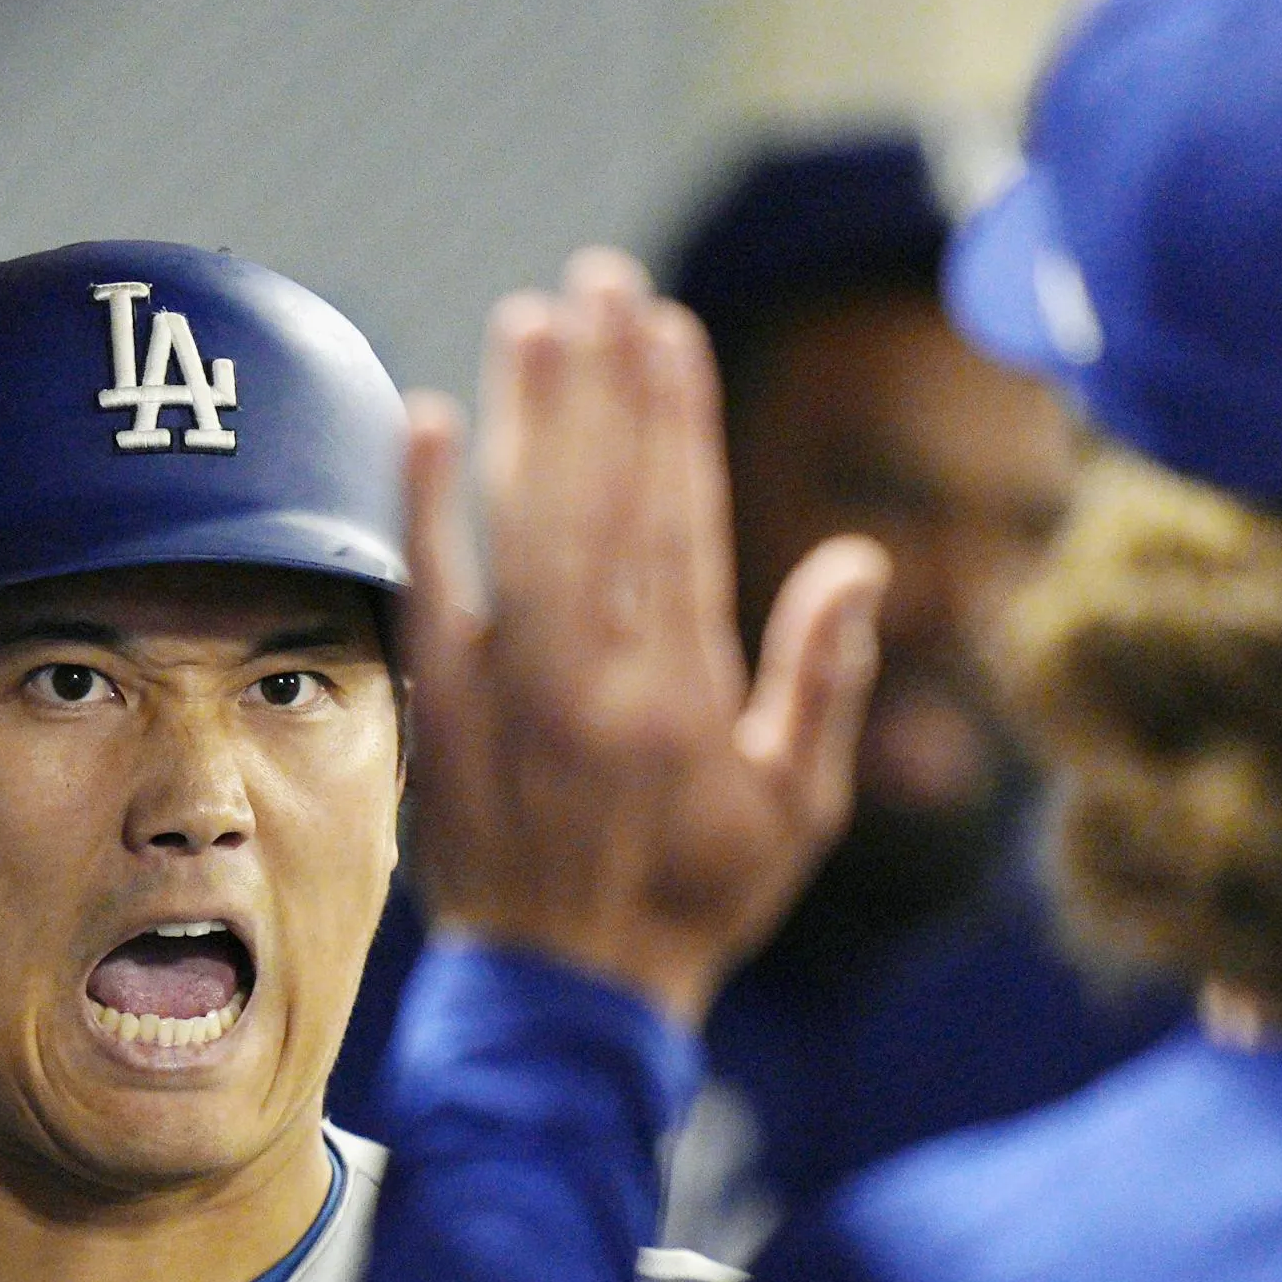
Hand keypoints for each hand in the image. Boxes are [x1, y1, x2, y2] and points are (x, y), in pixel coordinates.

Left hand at [405, 251, 889, 1026]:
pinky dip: (424, 508)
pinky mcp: (440, 715)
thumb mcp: (795, 809)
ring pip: (520, 522)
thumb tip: (857, 560)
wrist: (568, 1001)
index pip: (682, 517)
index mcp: (687, 690)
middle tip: (599, 280)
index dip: (676, 416)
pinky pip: (426, 592)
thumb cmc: (690, 906)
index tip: (669, 330)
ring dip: (527, 413)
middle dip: (602, 379)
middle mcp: (595, 676)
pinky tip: (424, 423)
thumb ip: (822, 680)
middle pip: (599, 494)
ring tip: (531, 317)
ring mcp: (510, 692)